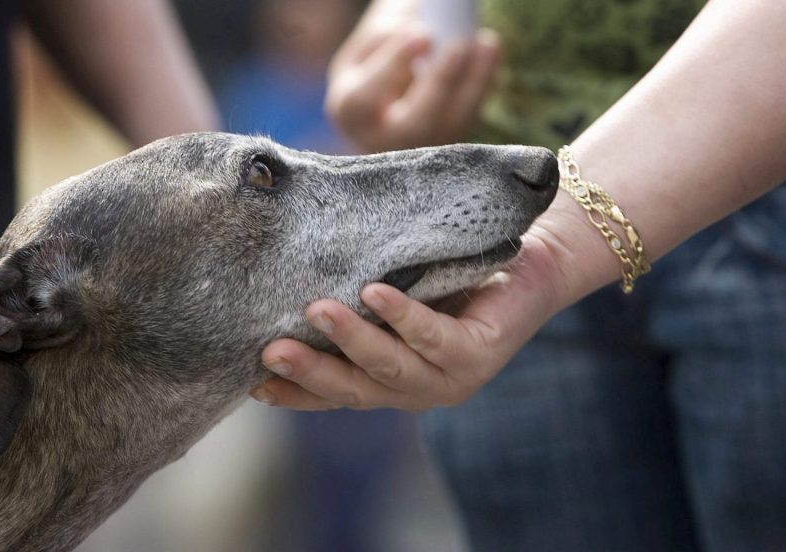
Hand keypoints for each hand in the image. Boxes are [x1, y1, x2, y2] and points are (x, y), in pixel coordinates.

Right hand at [252, 234, 566, 409]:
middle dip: (311, 373)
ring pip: (390, 366)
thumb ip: (353, 288)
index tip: (252, 381)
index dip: (296, 392)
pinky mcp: (479, 353)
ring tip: (316, 310)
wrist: (533, 260)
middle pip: (355, 390)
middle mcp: (416, 388)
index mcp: (391, 379)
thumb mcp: (394, 284)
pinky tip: (375, 293)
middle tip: (269, 352)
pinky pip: (433, 337)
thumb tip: (286, 259)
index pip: (336, 393)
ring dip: (351, 341)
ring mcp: (450, 377)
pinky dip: (402, 315)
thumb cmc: (453, 268)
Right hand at [325, 23, 499, 152]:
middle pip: (417, 122)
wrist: (383, 117)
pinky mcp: (450, 142)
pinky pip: (470, 116)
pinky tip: (488, 49)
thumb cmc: (369, 74)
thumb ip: (384, 36)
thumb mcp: (362, 54)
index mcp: (352, 114)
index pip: (366, 96)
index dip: (394, 65)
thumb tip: (422, 21)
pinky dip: (483, 83)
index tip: (421, 34)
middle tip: (458, 44)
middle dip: (441, 81)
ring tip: (486, 42)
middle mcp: (387, 140)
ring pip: (453, 124)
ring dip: (474, 81)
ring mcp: (422, 147)